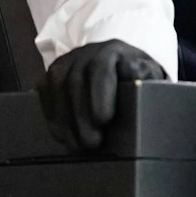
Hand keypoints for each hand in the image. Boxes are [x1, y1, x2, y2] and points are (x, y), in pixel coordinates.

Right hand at [37, 39, 166, 151]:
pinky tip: (62, 136)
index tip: (104, 120)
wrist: (117, 63)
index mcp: (113, 51)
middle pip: (76, 80)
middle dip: (81, 116)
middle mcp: (86, 52)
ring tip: (76, 145)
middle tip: (91, 144)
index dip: (100, 93)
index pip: (102, 67)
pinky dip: (52, 117)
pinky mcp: (52, 73)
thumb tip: (138, 80)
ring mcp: (66, 61)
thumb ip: (148, 78)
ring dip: (64, 119)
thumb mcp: (150, 76)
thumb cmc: (137, 77)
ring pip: (57, 86)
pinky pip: (45, 93)